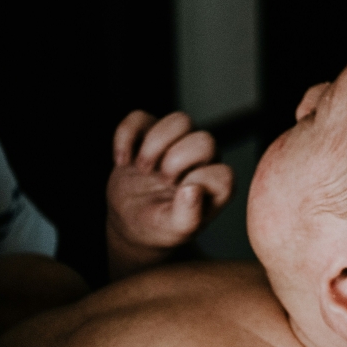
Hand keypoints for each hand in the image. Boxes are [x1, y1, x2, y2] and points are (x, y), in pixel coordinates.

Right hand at [107, 110, 233, 278]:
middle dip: (178, 161)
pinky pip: (140, 117)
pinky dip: (126, 136)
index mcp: (214, 185)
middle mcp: (202, 160)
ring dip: (157, 143)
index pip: (223, 174)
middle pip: (205, 140)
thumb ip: (188, 216)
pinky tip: (122, 161)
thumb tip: (192, 189)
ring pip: (180, 120)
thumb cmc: (160, 226)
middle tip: (162, 180)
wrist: (130, 221)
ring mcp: (175, 143)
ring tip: (142, 168)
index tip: (179, 196)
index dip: (200, 182)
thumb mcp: (175, 230)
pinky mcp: (148, 133)